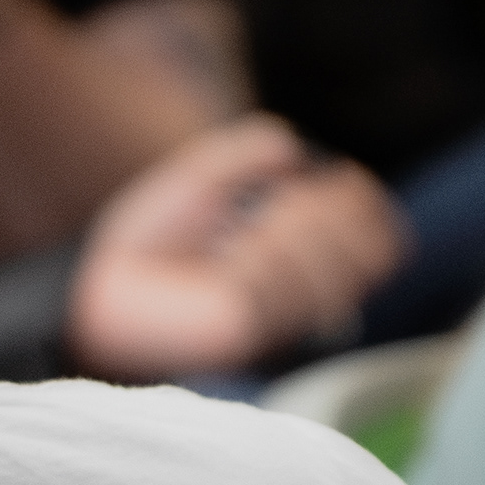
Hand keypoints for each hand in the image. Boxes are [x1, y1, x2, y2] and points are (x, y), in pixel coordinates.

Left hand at [65, 114, 405, 380]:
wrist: (101, 281)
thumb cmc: (156, 234)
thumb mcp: (211, 172)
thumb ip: (256, 148)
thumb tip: (295, 150)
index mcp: (308, 259)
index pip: (383, 240)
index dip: (365, 205)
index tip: (330, 179)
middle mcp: (305, 297)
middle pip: (369, 255)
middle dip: (327, 215)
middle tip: (275, 207)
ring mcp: (282, 321)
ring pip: (327, 268)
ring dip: (285, 235)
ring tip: (238, 237)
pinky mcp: (251, 336)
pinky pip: (279, 285)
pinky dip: (255, 258)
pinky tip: (226, 266)